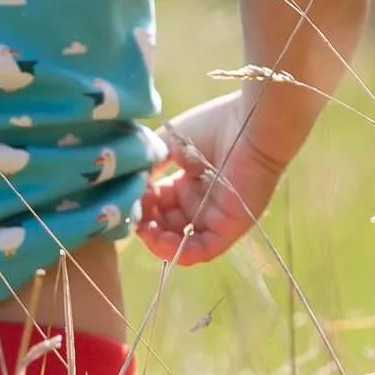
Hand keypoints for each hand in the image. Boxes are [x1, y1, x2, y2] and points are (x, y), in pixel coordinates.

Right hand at [136, 94, 285, 265]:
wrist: (249, 123)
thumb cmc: (215, 126)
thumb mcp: (170, 144)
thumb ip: (148, 164)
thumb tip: (126, 182)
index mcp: (190, 182)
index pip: (158, 204)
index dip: (140, 203)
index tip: (126, 194)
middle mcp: (202, 203)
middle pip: (167, 225)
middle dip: (145, 222)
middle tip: (131, 212)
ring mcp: (216, 218)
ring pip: (182, 243)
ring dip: (157, 241)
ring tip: (144, 228)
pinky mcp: (230, 228)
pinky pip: (202, 250)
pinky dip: (178, 251)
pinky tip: (160, 238)